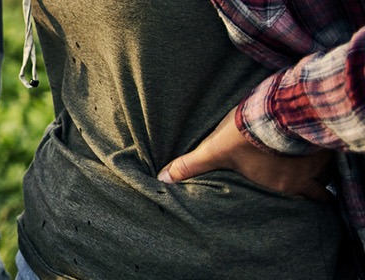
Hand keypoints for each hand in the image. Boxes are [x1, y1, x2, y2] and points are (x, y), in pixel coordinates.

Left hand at [157, 110, 332, 200]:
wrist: (278, 107)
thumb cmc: (245, 133)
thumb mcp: (214, 149)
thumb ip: (190, 165)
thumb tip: (162, 179)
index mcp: (278, 186)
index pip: (297, 202)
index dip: (299, 202)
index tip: (299, 204)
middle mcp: (303, 179)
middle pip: (317, 192)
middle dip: (314, 191)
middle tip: (313, 189)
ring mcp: (318, 160)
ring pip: (327, 173)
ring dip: (320, 169)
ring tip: (315, 165)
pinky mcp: (327, 140)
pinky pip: (334, 152)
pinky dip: (328, 149)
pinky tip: (323, 141)